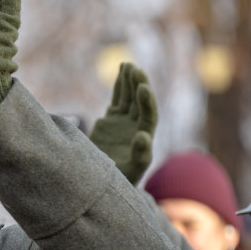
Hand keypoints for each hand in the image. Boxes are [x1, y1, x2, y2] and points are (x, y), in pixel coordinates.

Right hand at [88, 62, 157, 184]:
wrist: (101, 184)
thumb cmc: (119, 182)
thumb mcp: (131, 172)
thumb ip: (140, 154)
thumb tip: (144, 135)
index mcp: (143, 139)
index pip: (149, 115)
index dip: (147, 101)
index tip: (142, 87)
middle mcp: (136, 127)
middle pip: (140, 102)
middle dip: (138, 85)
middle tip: (134, 69)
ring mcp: (124, 123)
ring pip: (130, 97)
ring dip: (130, 81)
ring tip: (128, 65)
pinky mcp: (111, 121)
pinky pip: (118, 99)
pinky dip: (120, 85)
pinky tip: (121, 70)